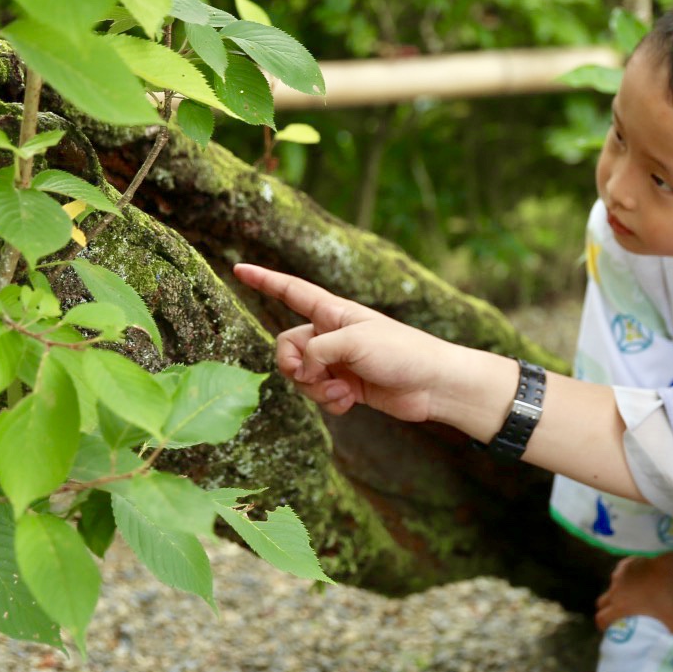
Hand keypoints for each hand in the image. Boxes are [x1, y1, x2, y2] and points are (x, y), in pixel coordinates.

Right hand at [234, 263, 512, 431]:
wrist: (434, 384)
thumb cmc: (401, 352)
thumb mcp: (353, 343)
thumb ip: (316, 351)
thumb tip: (303, 372)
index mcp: (333, 312)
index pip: (291, 291)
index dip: (264, 280)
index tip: (238, 268)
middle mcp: (332, 334)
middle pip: (287, 346)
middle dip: (293, 366)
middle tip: (310, 376)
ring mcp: (338, 362)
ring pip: (301, 376)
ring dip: (315, 389)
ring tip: (342, 391)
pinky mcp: (346, 386)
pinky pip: (319, 395)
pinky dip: (329, 402)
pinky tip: (350, 403)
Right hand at [595, 552, 672, 639]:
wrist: (663, 559)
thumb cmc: (664, 589)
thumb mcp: (671, 614)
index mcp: (620, 607)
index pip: (601, 619)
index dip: (603, 625)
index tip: (610, 628)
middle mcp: (614, 592)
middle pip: (602, 604)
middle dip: (608, 610)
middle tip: (620, 614)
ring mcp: (617, 576)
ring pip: (612, 588)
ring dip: (617, 594)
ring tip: (631, 596)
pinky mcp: (624, 564)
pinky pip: (620, 574)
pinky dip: (625, 579)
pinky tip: (638, 578)